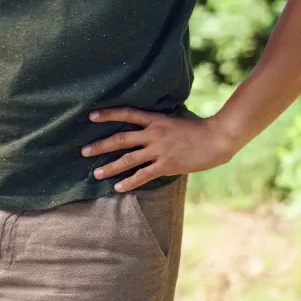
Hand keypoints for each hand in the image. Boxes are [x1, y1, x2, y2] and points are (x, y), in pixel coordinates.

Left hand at [81, 107, 238, 192]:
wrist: (217, 138)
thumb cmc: (198, 128)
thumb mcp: (175, 119)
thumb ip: (158, 124)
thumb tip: (146, 127)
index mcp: (155, 120)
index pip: (127, 114)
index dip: (108, 114)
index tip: (91, 116)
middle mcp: (153, 134)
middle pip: (120, 139)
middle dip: (100, 145)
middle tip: (83, 151)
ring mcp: (159, 150)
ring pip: (128, 159)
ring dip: (110, 167)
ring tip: (96, 173)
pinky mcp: (166, 165)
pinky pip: (143, 175)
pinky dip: (129, 181)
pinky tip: (117, 187)